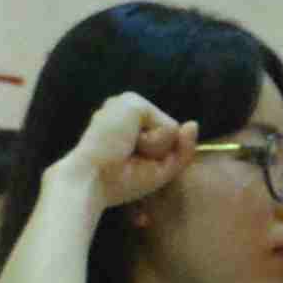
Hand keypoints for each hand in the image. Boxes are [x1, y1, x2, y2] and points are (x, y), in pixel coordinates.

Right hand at [59, 93, 189, 208]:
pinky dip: (153, 143)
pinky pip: (168, 128)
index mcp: (129, 122)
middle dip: (158, 153)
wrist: (90, 180)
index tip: (129, 165)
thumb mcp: (160, 169)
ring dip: (155, 149)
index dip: (158, 157)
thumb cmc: (119, 181)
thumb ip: (183, 149)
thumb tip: (193, 123)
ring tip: (124, 150)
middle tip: (126, 159)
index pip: (168, 137)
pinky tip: (126, 142)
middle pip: (172, 132)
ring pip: (172, 129)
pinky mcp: (133, 102)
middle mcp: (128, 107)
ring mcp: (129, 102)